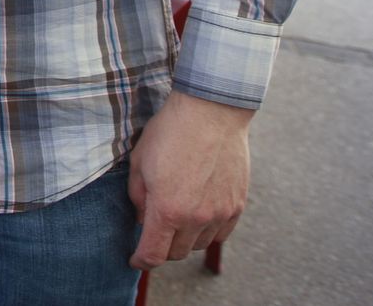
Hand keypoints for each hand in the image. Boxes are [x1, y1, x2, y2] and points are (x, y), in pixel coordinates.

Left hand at [128, 90, 254, 269]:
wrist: (211, 112)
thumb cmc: (170, 132)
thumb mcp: (139, 162)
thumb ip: (138, 197)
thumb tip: (144, 219)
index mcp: (168, 209)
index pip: (153, 254)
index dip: (141, 260)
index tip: (135, 259)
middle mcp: (197, 217)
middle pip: (176, 252)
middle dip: (161, 246)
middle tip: (154, 229)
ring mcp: (221, 213)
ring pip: (199, 244)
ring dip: (185, 237)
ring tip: (177, 214)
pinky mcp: (237, 205)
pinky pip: (221, 233)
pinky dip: (207, 230)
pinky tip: (198, 213)